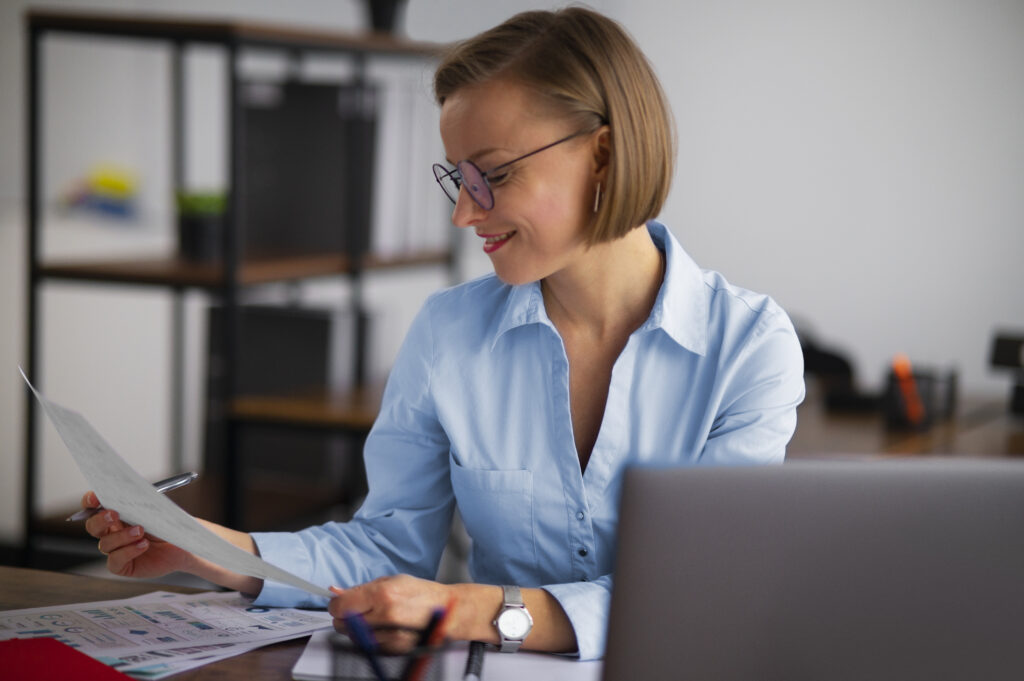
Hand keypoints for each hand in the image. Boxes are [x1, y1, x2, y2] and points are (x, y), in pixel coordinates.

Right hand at [80, 490, 195, 579]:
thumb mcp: (155, 510)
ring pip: (105, 543)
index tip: (94, 498)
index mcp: (116, 515)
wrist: (183, 544)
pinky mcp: (122, 566)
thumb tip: (128, 492)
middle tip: (115, 514)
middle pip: (93, 526)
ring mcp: (115, 550)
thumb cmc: (168, 525)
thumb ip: (139, 502)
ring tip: (141, 531)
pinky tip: (143, 545)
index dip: (90, 502)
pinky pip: (115, 560)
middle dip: (101, 520)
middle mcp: (112, 532)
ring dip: (122, 536)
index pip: (94, 507)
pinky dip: (128, 551)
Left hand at [327, 575, 460, 652]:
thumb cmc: (422, 593)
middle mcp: (386, 616)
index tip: (339, 602)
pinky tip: (382, 628)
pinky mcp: (394, 649)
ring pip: (354, 637)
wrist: (448, 612)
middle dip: (345, 616)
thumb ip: (361, 588)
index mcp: (384, 594)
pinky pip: (368, 646)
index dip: (336, 604)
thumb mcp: (392, 580)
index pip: (341, 605)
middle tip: (356, 609)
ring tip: (373, 617)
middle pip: (343, 624)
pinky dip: (369, 638)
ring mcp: (391, 636)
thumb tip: (335, 591)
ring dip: (356, 628)